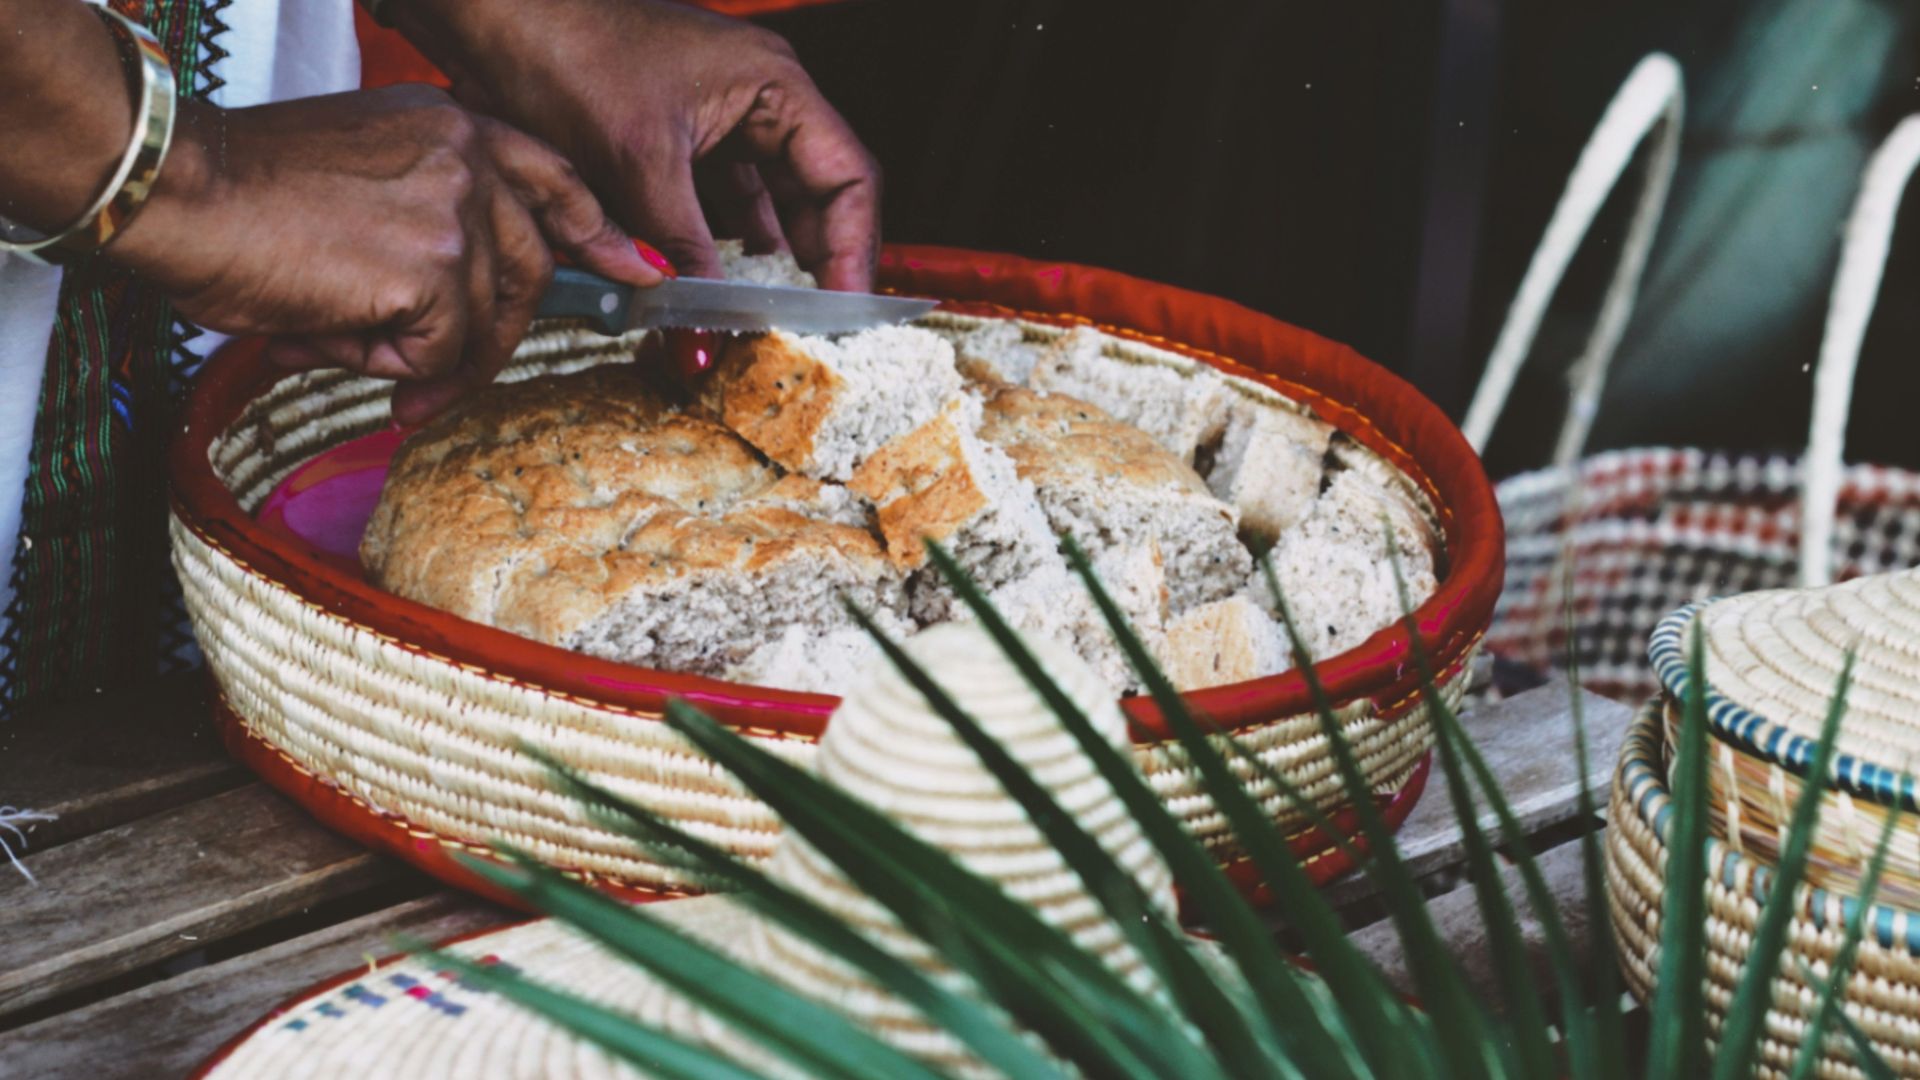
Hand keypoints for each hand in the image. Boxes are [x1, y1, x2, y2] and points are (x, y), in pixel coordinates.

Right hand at [111, 86, 661, 422]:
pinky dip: (383, 363)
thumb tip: (453, 321)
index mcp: (452, 127)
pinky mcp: (434, 270)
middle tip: (428, 379)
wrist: (180, 193)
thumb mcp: (359, 181)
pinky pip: (438, 353)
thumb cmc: (242, 195)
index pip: (554, 178)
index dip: (599, 233)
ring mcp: (458, 213)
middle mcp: (468, 160)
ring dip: (412, 352)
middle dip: (487, 336)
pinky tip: (328, 332)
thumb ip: (424, 226)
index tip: (639, 271)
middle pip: (531, 271)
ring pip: (479, 322)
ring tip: (333, 332)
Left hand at [394, 0, 879, 288]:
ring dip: (775, 260)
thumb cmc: (565, 54)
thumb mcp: (637, 167)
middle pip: (822, 194)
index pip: (848, 177)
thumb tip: (704, 335)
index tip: (847, 311)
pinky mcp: (687, 134)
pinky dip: (730, 244)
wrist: (493, 21)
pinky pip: (729, 199)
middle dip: (820, 263)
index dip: (856, 250)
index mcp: (774, 85)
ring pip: (776, 201)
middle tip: (812, 327)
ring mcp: (726, 114)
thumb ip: (683, 254)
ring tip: (772, 315)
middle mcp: (762, 96)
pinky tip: (725, 284)